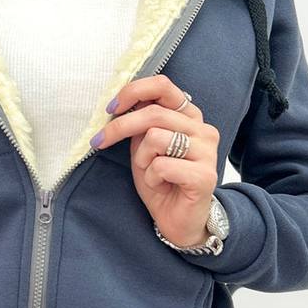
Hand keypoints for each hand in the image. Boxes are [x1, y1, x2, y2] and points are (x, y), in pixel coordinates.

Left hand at [90, 74, 218, 247]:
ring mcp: (207, 152)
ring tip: (151, 174)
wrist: (179, 221)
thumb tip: (119, 103)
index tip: (111, 108)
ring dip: (141, 159)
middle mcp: (202, 129)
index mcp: (189, 116)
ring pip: (156, 138)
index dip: (133, 92)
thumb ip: (139, 124)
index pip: (163, 86)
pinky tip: (161, 186)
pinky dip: (151, 178)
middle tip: (100, 141)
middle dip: (120, 127)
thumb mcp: (143, 147)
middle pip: (153, 113)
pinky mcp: (205, 176)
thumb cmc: (161, 182)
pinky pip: (162, 165)